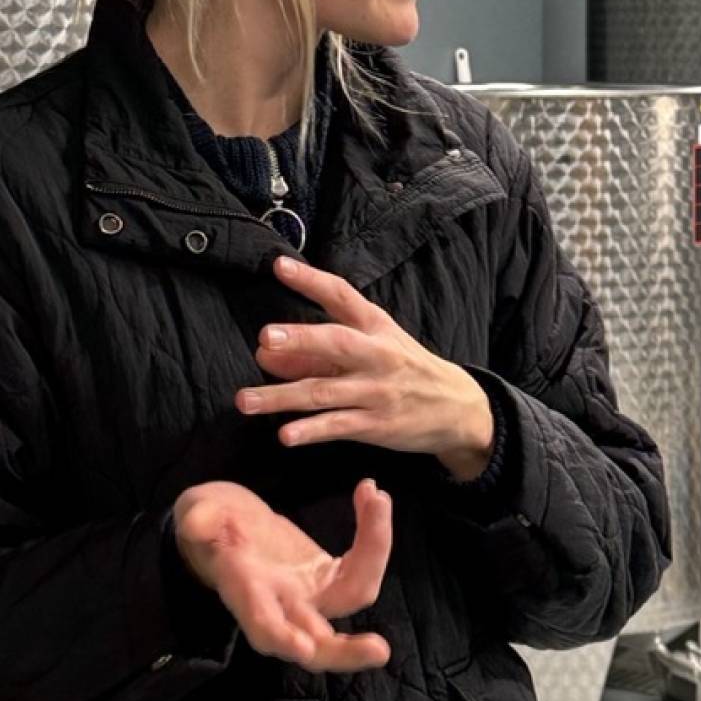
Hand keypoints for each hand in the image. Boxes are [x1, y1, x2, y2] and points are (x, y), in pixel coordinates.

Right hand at [172, 477, 392, 672]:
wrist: (226, 525)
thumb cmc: (207, 524)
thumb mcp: (197, 513)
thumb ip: (199, 518)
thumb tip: (196, 524)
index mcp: (246, 592)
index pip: (262, 624)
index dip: (279, 637)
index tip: (301, 647)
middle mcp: (283, 604)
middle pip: (318, 643)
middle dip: (347, 652)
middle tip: (380, 651)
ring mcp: (310, 593)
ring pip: (351, 597)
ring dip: (376, 556)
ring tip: (379, 499)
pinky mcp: (328, 574)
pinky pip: (360, 562)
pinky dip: (373, 532)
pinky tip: (373, 492)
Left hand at [236, 254, 495, 479]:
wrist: (456, 408)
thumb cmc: (403, 368)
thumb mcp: (371, 346)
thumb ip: (317, 349)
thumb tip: (264, 354)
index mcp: (374, 326)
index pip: (340, 295)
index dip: (310, 279)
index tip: (278, 265)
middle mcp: (376, 354)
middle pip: (335, 342)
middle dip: (300, 339)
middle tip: (264, 338)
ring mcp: (376, 391)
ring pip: (324, 392)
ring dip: (282, 397)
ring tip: (244, 401)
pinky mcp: (377, 424)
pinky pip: (338, 426)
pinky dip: (311, 431)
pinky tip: (286, 435)